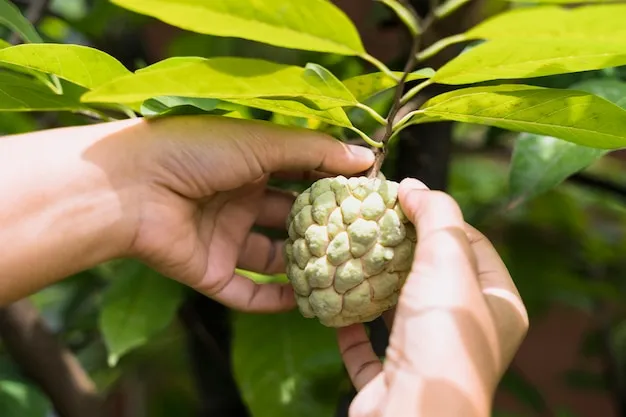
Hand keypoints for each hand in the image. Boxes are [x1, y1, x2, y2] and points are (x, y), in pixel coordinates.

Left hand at [124, 115, 374, 312]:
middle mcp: (239, 201)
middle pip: (291, 220)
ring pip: (274, 260)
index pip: (301, 176)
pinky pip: (248, 293)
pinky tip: (306, 302)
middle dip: (324, 229)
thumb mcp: (262, 142)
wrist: (131, 187)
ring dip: (304, 267)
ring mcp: (225, 238)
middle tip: (365, 239)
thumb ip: (314, 151)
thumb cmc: (196, 151)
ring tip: (344, 274)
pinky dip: (275, 301)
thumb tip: (366, 158)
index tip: (371, 195)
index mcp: (249, 164)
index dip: (333, 184)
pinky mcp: (210, 272)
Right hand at [336, 179, 528, 416]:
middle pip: (433, 275)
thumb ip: (436, 216)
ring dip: (374, 285)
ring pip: (399, 310)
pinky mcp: (392, 378)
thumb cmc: (441, 336)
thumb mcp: (448, 261)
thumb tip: (414, 187)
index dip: (440, 218)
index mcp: (498, 306)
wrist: (412, 415)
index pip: (474, 244)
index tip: (405, 199)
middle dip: (401, 249)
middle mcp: (467, 332)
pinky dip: (352, 324)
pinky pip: (369, 346)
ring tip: (350, 254)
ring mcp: (428, 356)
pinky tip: (335, 303)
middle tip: (372, 222)